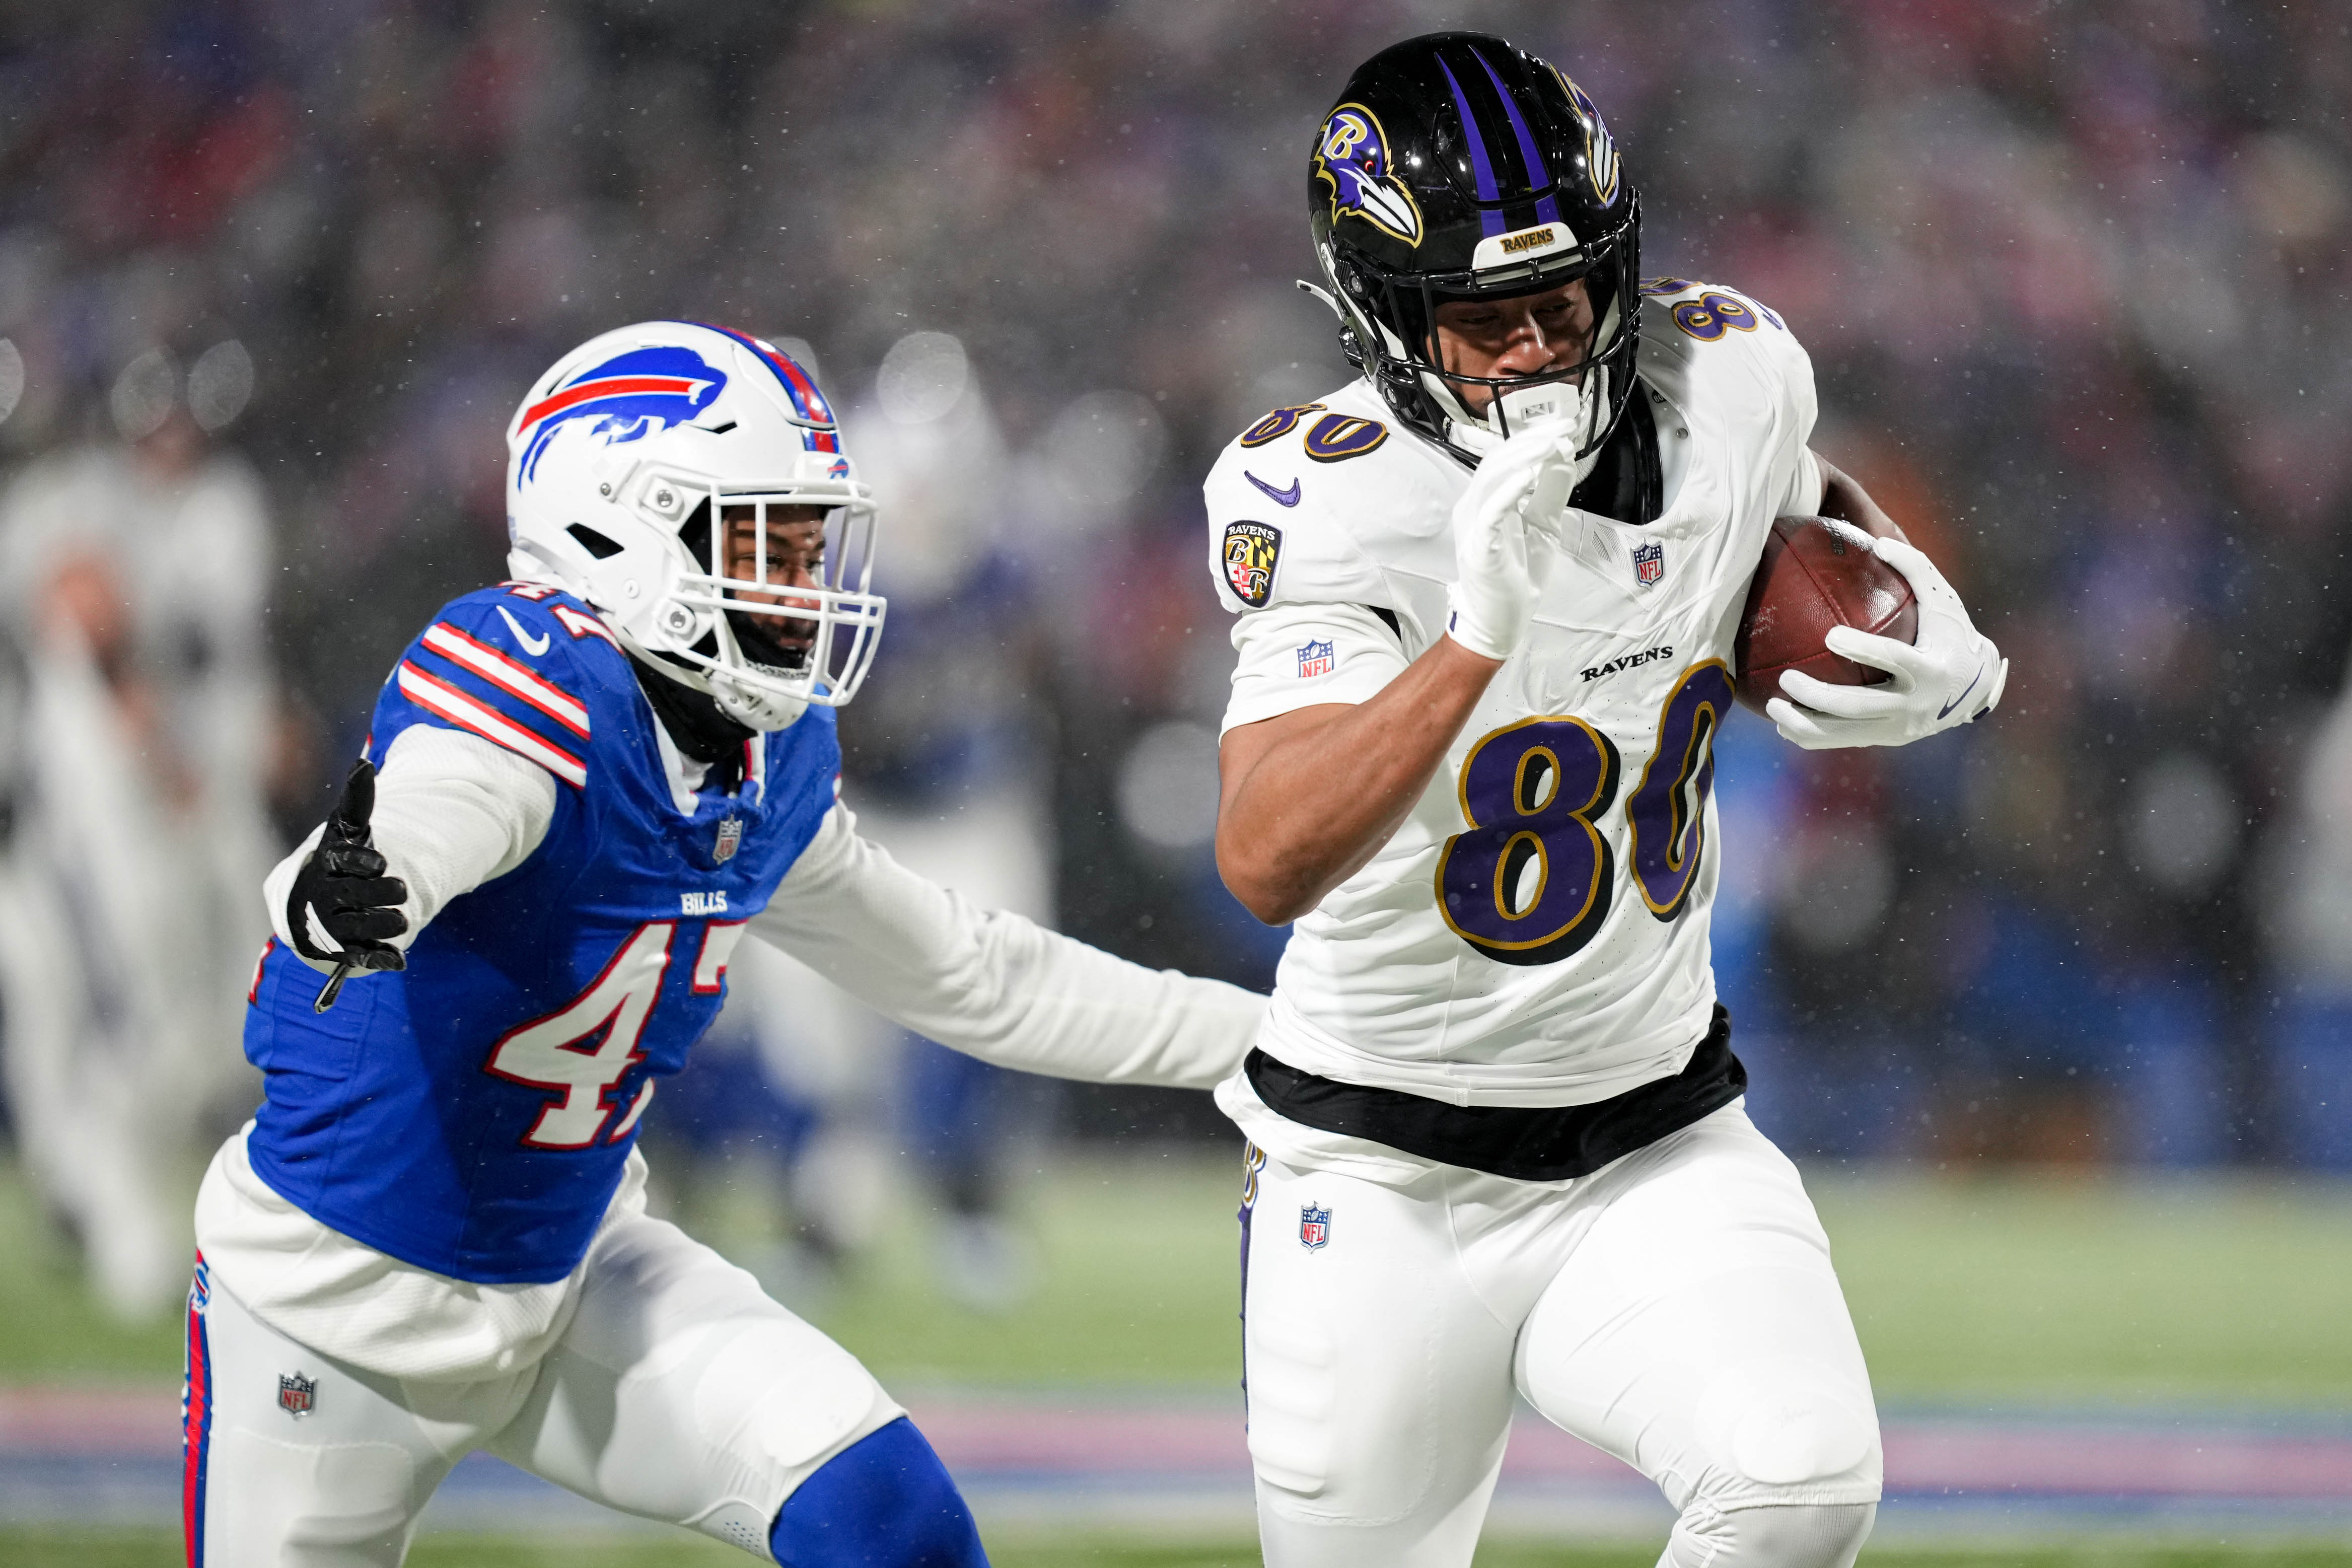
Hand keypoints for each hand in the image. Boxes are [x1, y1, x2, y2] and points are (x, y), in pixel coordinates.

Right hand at [286, 761, 408, 973]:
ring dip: (380, 925)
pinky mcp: (346, 949)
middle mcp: (328, 896)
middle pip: (353, 895)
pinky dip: (380, 958)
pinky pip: (362, 955)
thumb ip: (358, 802)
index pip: (341, 861)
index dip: (360, 862)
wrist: (314, 903)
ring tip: (402, 921)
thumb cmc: (337, 860)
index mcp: (327, 864)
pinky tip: (399, 960)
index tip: (382, 862)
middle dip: (377, 894)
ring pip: (357, 927)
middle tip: (402, 890)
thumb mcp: (346, 830)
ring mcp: (335, 924)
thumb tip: (364, 762)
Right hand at [1443, 422, 1585, 660]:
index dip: (1535, 437)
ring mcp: (1474, 526)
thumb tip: (1564, 456)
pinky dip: (1509, 491)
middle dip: (1533, 439)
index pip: (1506, 457)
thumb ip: (1551, 492)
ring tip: (1552, 444)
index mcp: (1488, 500)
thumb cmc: (1515, 576)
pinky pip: (1491, 512)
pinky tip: (1529, 475)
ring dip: (1524, 457)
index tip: (1566, 426)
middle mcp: (1475, 507)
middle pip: (1498, 459)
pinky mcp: (1479, 547)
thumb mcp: (1543, 525)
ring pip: (1492, 477)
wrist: (1499, 622)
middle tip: (1565, 427)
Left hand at [1766, 536, 2007, 749]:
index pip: (1894, 660)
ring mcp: (1898, 729)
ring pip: (1843, 734)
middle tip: (1786, 678)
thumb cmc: (1953, 634)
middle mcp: (1914, 705)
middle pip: (1858, 707)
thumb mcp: (1944, 601)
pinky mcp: (1886, 739)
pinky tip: (1782, 721)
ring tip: (1771, 706)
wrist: (1976, 688)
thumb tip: (1877, 543)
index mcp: (1930, 669)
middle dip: (1818, 697)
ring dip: (1803, 724)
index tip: (1830, 634)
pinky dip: (1810, 735)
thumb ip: (1915, 568)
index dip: (1863, 649)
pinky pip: (1841, 742)